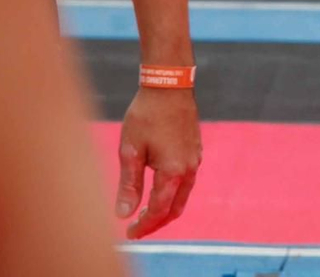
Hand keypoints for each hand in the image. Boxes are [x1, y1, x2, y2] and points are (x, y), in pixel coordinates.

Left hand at [117, 87, 201, 237]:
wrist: (169, 86)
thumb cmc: (146, 116)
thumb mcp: (131, 151)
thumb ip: (129, 185)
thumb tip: (124, 214)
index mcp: (173, 171)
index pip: (160, 209)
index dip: (144, 225)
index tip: (129, 233)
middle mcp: (189, 168)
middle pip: (176, 207)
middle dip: (157, 222)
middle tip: (137, 228)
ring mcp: (195, 158)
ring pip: (183, 194)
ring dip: (166, 207)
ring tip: (144, 212)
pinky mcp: (195, 149)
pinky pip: (187, 180)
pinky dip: (173, 192)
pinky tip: (158, 188)